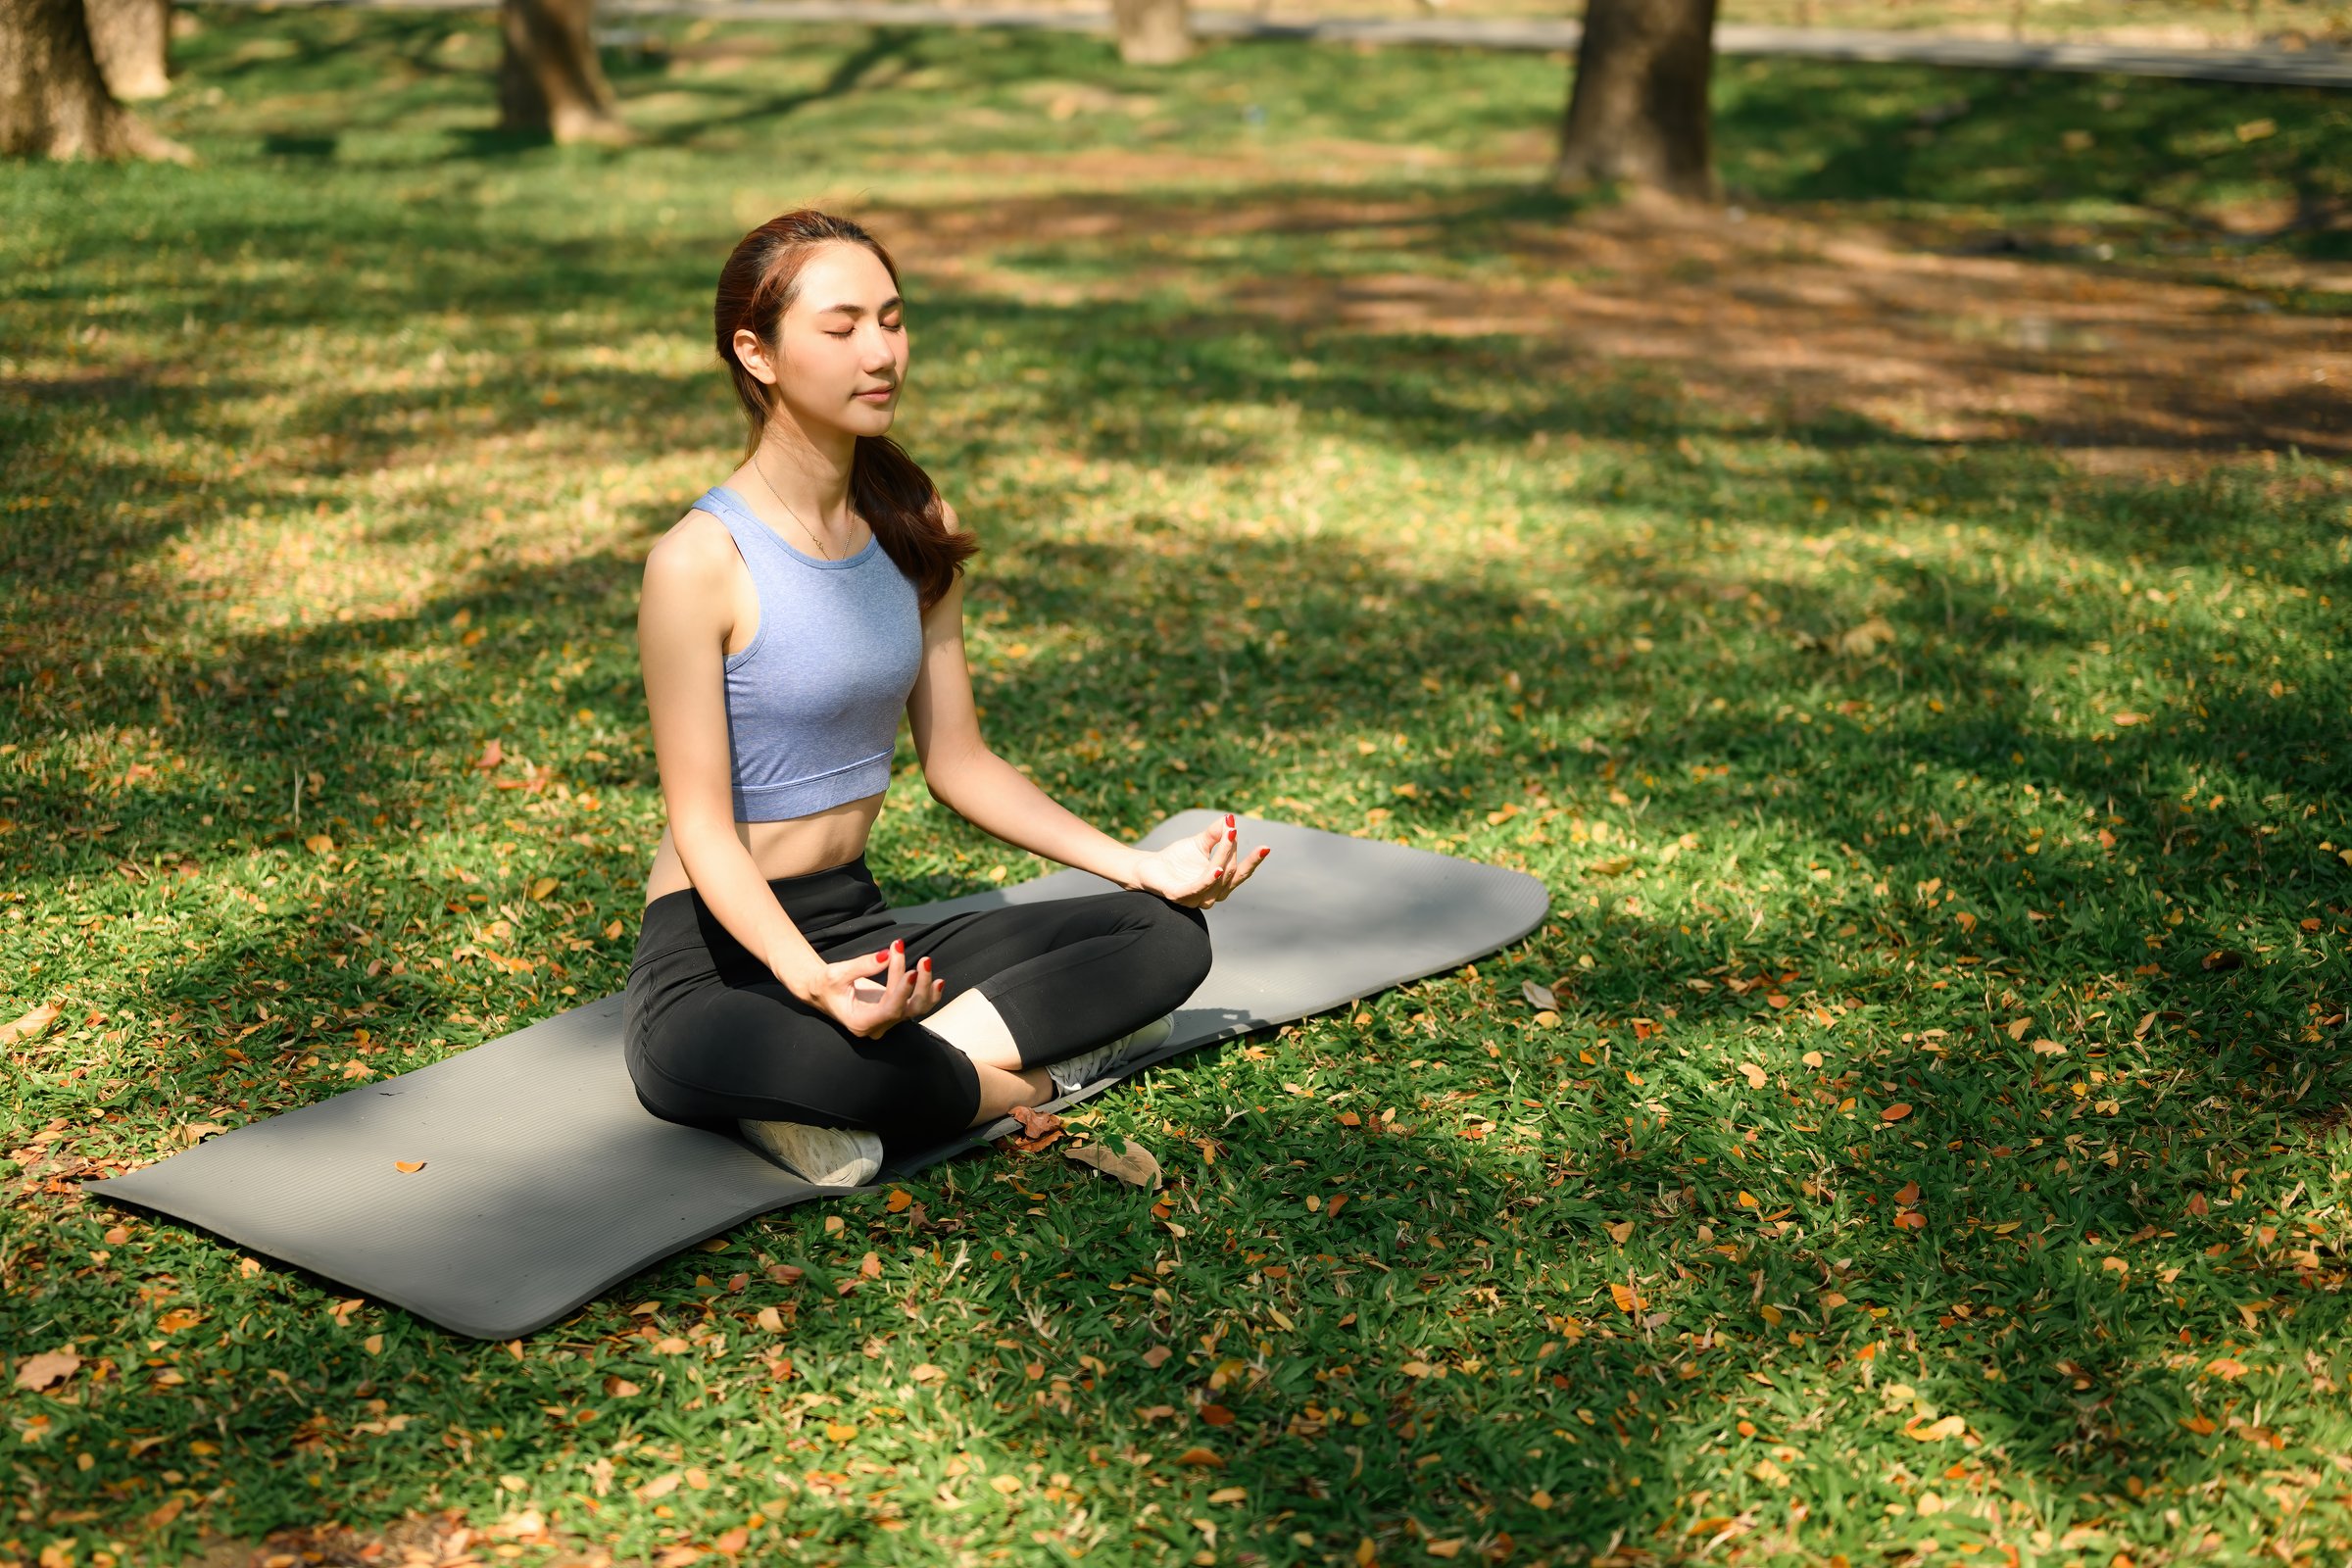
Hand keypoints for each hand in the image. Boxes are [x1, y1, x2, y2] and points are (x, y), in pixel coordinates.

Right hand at [795, 938, 944, 1039]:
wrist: (823, 990)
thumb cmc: (826, 984)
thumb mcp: (837, 973)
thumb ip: (862, 966)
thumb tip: (886, 955)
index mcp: (860, 1022)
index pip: (889, 1011)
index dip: (903, 992)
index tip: (911, 971)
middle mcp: (877, 1026)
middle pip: (907, 1010)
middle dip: (918, 985)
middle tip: (922, 959)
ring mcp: (888, 1020)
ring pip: (917, 1009)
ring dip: (926, 987)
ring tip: (927, 962)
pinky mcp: (894, 1010)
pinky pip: (917, 1005)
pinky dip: (928, 992)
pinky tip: (936, 980)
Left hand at [1128, 813, 1269, 909]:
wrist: (1146, 867)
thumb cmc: (1175, 859)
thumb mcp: (1200, 843)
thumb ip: (1216, 834)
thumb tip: (1230, 818)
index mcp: (1219, 885)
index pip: (1240, 874)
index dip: (1253, 862)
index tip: (1266, 847)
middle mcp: (1211, 896)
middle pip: (1229, 873)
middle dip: (1232, 849)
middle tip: (1232, 828)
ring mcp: (1195, 899)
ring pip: (1217, 879)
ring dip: (1224, 857)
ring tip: (1228, 836)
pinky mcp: (1180, 897)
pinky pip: (1198, 888)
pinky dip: (1209, 879)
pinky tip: (1217, 868)